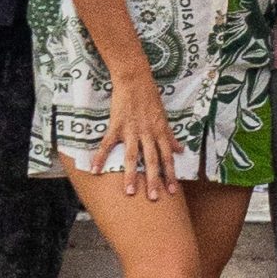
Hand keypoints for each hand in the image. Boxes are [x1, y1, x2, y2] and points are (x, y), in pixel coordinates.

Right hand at [94, 71, 182, 198]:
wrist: (134, 79)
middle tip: (154, 198)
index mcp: (160, 132)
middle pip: (152, 160)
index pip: (167, 157)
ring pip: (132, 156)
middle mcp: (148, 133)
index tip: (172, 191)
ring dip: (131, 174)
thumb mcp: (164, 117)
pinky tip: (95, 170)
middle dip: (154, 180)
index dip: (170, 174)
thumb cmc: (150, 98)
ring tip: (130, 191)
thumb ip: (170, 136)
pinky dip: (100, 157)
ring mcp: (131, 130)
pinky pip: (107, 144)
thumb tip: (181, 150)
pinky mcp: (116, 125)